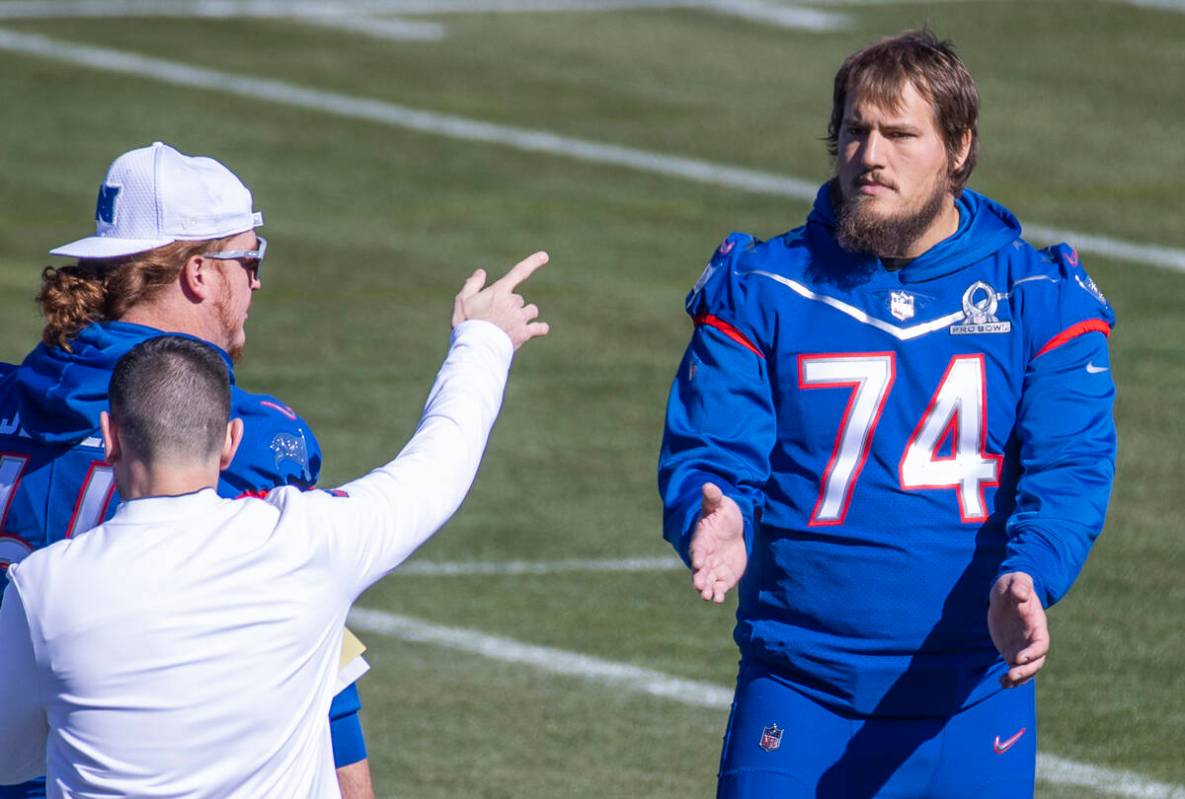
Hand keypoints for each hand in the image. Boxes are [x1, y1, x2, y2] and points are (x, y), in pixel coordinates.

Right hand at [452, 251, 549, 349]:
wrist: (475, 347)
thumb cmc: (466, 323)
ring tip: (511, 326)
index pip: (518, 273)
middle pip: (519, 300)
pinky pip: (539, 328)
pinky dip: (540, 328)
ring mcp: (520, 318)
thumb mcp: (462, 300)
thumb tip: (481, 272)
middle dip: (512, 306)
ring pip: (531, 311)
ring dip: (525, 316)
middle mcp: (513, 302)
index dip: (532, 263)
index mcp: (499, 291)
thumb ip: (472, 284)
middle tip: (497, 318)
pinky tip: (540, 329)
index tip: (545, 256)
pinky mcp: (524, 333)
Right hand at [689, 483, 745, 603]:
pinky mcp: (724, 576)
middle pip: (699, 570)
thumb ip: (713, 498)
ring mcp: (713, 568)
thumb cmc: (721, 514)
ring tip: (709, 597)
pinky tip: (719, 599)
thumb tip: (708, 485)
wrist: (732, 527)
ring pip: (708, 582)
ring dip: (707, 590)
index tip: (698, 563)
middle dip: (699, 579)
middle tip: (700, 587)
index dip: (697, 556)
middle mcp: (705, 557)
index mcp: (702, 540)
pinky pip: (719, 586)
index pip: (698, 549)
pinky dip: (718, 593)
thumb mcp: (718, 504)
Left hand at [988, 572, 1048, 687]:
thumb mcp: (1015, 581)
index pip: (1041, 644)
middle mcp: (1032, 639)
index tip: (1019, 658)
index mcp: (1037, 625)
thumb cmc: (1012, 584)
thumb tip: (1021, 596)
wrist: (1006, 592)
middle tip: (1011, 675)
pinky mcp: (1012, 651)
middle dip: (1026, 671)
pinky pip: (1015, 668)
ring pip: (1028, 669)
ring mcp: (1023, 646)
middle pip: (1037, 662)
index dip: (1033, 653)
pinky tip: (1001, 682)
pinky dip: (1011, 678)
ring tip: (1005, 682)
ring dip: (1019, 678)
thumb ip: (1020, 586)